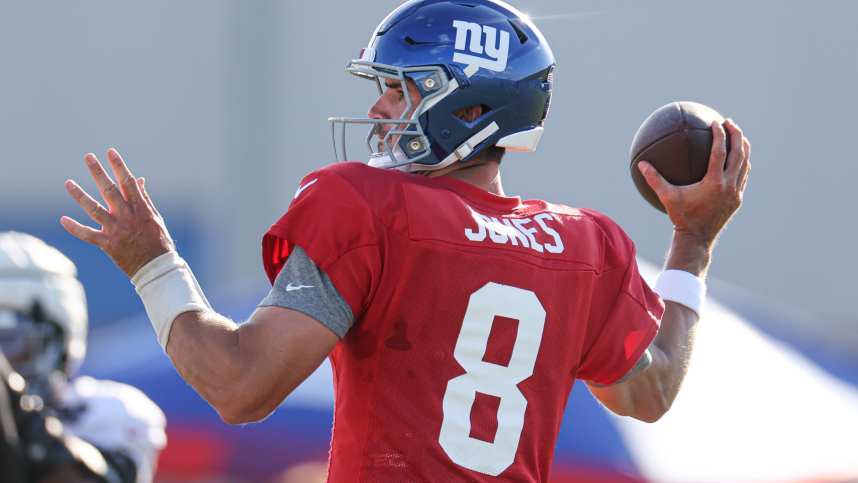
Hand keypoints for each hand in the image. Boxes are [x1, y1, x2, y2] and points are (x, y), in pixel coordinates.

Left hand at [61, 148, 174, 277]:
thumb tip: (139, 179)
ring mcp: (116, 230)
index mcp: (141, 209)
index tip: (110, 152)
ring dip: (80, 195)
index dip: (119, 166)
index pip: (128, 183)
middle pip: (109, 191)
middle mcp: (127, 217)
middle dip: (98, 172)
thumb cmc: (157, 241)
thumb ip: (144, 198)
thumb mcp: (154, 217)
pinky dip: (75, 228)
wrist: (155, 267)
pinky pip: (88, 235)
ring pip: (94, 209)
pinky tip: (63, 219)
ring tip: (68, 182)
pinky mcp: (108, 244)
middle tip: (88, 157)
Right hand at [638, 119, 750, 246]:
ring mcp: (736, 192)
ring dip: (742, 147)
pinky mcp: (738, 199)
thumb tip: (640, 164)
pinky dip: (742, 163)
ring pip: (745, 163)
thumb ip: (654, 179)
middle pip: (738, 154)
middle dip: (736, 135)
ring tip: (737, 135)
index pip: (720, 152)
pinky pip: (744, 175)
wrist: (697, 239)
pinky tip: (736, 157)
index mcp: (713, 182)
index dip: (720, 135)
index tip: (716, 122)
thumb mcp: (666, 197)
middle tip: (729, 122)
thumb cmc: (680, 217)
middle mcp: (728, 186)